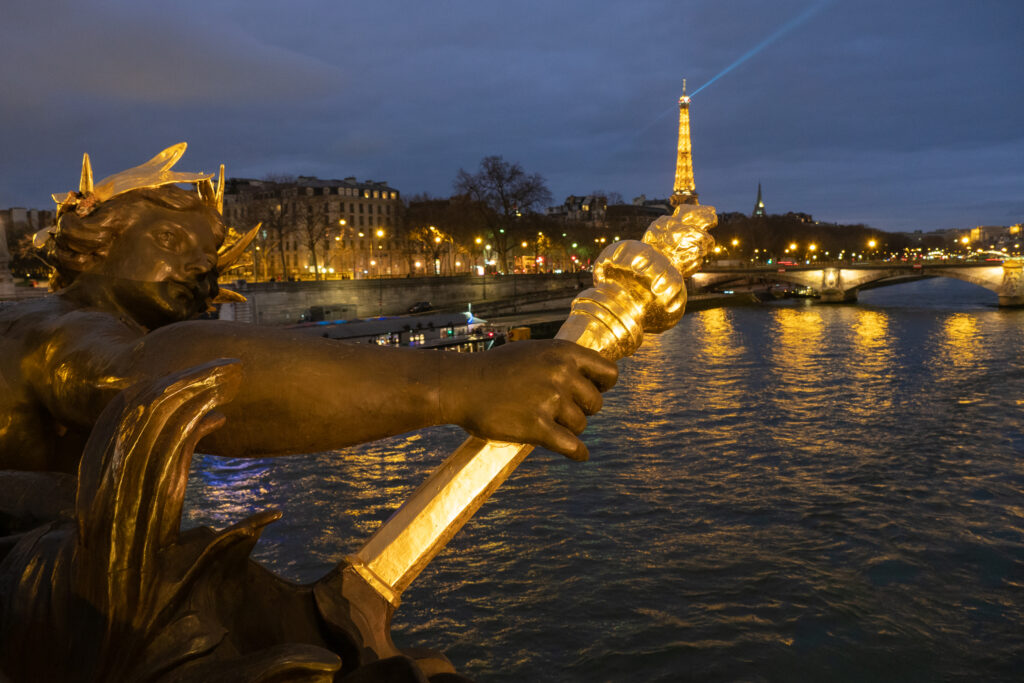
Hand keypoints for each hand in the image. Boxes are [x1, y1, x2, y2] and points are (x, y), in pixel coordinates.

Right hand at [440, 340, 617, 460]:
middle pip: (596, 404)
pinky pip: (571, 447)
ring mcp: (549, 400)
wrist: (461, 384)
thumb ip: (561, 361)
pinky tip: (578, 455)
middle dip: (581, 410)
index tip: (592, 393)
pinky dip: (577, 453)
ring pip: (581, 426)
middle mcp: (561, 374)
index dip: (603, 386)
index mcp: (563, 353)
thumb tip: (589, 375)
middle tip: (559, 411)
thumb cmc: (495, 369)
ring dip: (567, 429)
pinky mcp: (536, 427)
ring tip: (545, 423)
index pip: (609, 374)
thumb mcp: (533, 352)